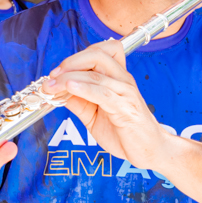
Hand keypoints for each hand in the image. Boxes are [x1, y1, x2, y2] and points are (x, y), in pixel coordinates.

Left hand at [43, 40, 167, 169]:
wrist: (150, 150)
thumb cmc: (125, 132)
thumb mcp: (94, 115)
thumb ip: (79, 102)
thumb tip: (57, 92)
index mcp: (117, 78)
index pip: (98, 52)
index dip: (75, 57)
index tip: (56, 72)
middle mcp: (123, 80)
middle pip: (97, 55)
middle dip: (70, 62)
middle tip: (52, 77)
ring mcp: (125, 93)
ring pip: (95, 74)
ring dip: (68, 78)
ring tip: (51, 86)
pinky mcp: (125, 108)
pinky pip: (102, 93)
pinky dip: (84, 88)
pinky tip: (70, 88)